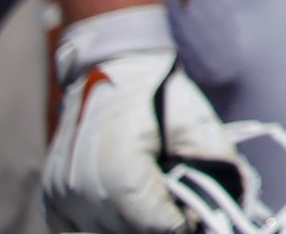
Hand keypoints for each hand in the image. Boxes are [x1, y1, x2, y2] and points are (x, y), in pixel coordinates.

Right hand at [47, 39, 247, 233]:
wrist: (112, 67)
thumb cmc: (158, 92)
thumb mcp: (197, 122)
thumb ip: (216, 164)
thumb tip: (233, 202)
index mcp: (119, 164)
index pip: (153, 223)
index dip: (181, 224)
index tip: (197, 216)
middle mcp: (82, 186)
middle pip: (129, 232)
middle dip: (159, 225)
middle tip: (181, 207)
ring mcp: (62, 194)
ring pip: (105, 233)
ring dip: (134, 225)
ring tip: (157, 201)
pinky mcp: (52, 197)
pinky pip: (78, 229)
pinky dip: (106, 224)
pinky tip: (129, 207)